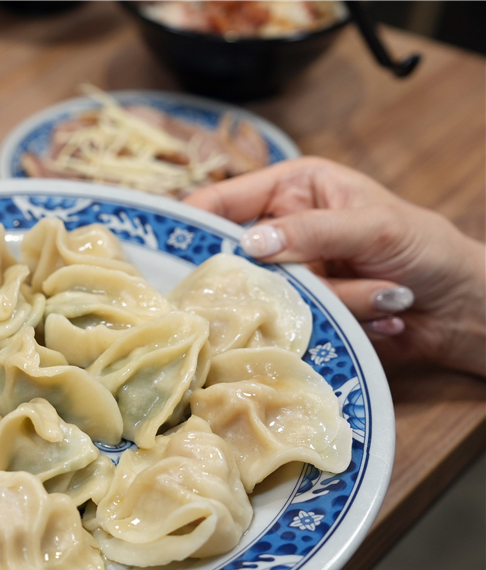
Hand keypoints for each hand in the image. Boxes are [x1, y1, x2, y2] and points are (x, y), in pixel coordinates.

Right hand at [184, 156, 484, 376]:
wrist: (461, 308)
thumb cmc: (427, 250)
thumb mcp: (374, 228)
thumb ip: (311, 232)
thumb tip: (251, 244)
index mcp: (295, 188)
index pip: (227, 201)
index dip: (196, 222)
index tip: (171, 246)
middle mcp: (286, 230)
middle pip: (244, 258)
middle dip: (286, 277)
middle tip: (323, 279)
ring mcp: (295, 275)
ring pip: (276, 296)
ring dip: (336, 300)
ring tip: (386, 294)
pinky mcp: (305, 312)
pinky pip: (297, 322)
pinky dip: (344, 319)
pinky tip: (383, 313)